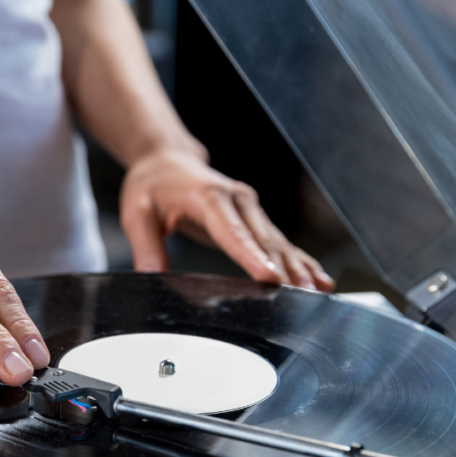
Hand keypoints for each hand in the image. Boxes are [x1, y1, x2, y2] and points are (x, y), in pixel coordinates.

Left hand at [120, 148, 334, 290]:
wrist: (167, 160)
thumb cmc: (151, 186)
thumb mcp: (136, 214)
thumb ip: (146, 246)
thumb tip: (151, 276)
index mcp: (208, 197)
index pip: (232, 232)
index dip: (252, 257)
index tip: (270, 278)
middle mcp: (237, 199)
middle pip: (264, 240)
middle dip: (285, 269)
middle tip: (302, 296)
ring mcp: (250, 207)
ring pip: (278, 242)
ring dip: (299, 267)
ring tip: (318, 292)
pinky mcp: (255, 217)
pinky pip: (280, 242)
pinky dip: (300, 261)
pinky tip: (319, 279)